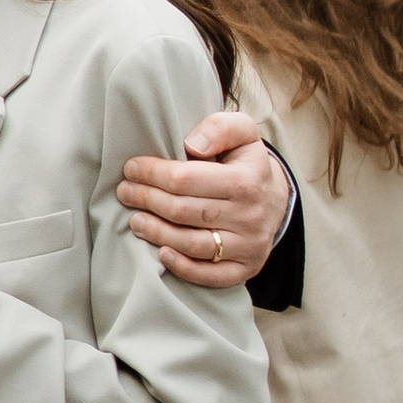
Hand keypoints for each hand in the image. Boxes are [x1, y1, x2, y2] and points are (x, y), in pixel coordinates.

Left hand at [119, 108, 289, 287]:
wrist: (276, 200)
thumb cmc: (246, 163)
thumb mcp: (242, 132)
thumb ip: (220, 128)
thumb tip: (192, 145)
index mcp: (246, 180)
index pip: (187, 179)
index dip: (153, 174)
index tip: (131, 168)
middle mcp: (250, 215)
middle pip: (185, 211)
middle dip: (148, 200)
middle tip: (125, 193)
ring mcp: (249, 245)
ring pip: (194, 244)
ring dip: (157, 233)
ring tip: (135, 220)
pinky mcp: (246, 268)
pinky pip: (211, 275)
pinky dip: (183, 268)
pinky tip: (161, 254)